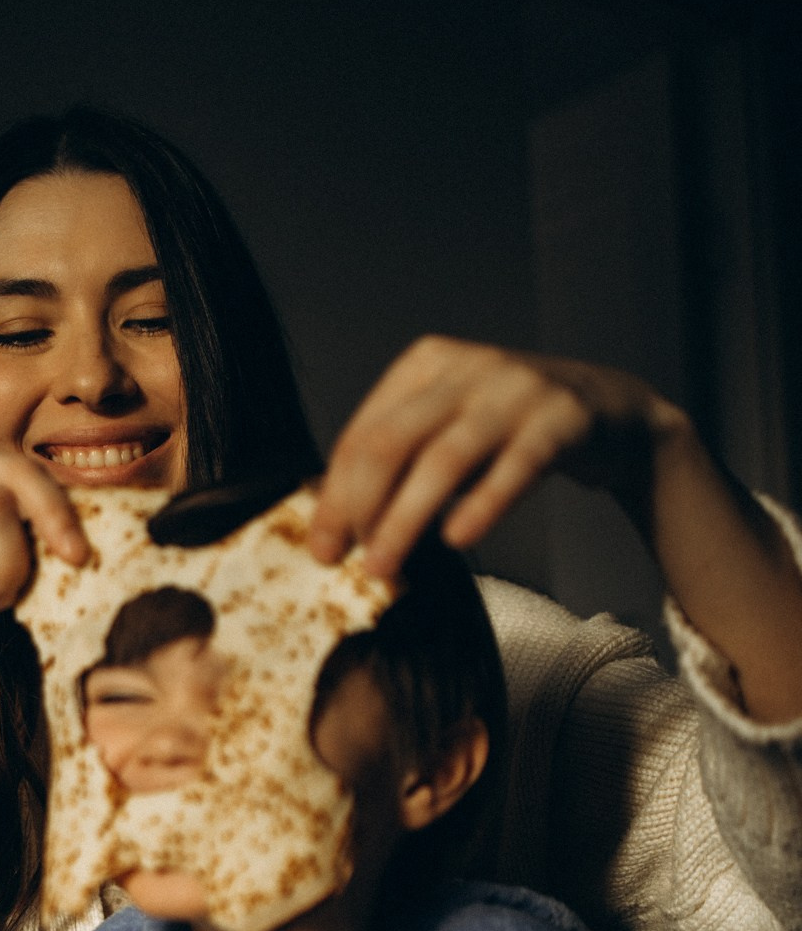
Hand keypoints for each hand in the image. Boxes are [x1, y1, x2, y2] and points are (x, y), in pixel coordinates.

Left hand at [309, 336, 685, 576]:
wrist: (608, 410)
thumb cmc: (509, 430)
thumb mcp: (447, 429)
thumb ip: (399, 462)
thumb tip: (335, 526)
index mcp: (424, 364)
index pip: (362, 435)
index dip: (335, 496)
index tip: (322, 549)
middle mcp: (466, 368)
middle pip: (390, 443)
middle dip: (360, 509)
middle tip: (349, 562)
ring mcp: (515, 389)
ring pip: (444, 460)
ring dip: (406, 519)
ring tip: (385, 566)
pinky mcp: (561, 419)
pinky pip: (514, 468)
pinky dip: (482, 505)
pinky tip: (457, 539)